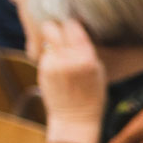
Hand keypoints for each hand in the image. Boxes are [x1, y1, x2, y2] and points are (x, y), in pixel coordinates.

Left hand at [35, 19, 105, 142]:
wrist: (76, 118)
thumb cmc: (92, 95)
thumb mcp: (99, 70)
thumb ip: (87, 50)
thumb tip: (76, 29)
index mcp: (86, 57)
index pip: (72, 26)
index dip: (72, 24)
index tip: (74, 25)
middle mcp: (67, 58)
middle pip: (54, 27)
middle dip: (57, 28)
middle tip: (62, 33)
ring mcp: (53, 64)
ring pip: (46, 38)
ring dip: (52, 40)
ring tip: (60, 49)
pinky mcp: (43, 69)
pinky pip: (44, 52)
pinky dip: (49, 53)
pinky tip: (57, 63)